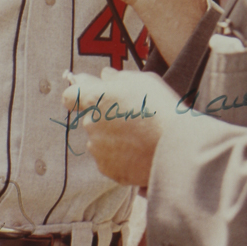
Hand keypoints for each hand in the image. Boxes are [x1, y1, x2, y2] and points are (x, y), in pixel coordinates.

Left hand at [62, 68, 179, 186]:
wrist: (177, 147)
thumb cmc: (161, 108)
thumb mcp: (143, 80)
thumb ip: (118, 77)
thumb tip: (105, 76)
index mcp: (95, 98)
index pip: (69, 96)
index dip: (79, 95)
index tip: (91, 96)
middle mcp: (91, 124)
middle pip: (90, 118)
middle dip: (105, 116)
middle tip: (132, 117)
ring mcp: (98, 149)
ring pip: (99, 139)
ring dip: (112, 137)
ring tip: (140, 136)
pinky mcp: (107, 169)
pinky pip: (108, 159)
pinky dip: (119, 156)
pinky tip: (139, 151)